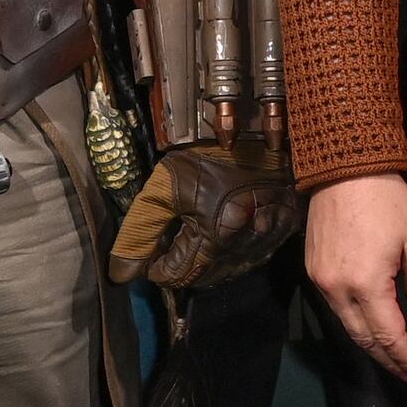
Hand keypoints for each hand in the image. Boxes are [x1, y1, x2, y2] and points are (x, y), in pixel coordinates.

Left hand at [112, 144, 303, 290]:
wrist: (253, 127)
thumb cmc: (204, 155)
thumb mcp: (162, 188)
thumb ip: (139, 233)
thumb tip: (121, 274)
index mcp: (213, 238)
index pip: (176, 276)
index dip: (156, 266)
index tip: (152, 249)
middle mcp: (244, 247)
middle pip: (204, 278)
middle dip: (182, 265)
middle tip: (172, 239)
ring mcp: (268, 240)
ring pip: (231, 270)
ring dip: (208, 262)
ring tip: (196, 236)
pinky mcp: (284, 229)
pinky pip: (256, 255)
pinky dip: (236, 252)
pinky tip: (225, 231)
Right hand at [305, 174, 406, 383]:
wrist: (344, 166)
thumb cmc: (389, 201)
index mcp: (367, 283)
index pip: (390, 336)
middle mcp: (337, 289)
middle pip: (365, 339)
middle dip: (389, 360)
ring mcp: (320, 281)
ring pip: (348, 326)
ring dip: (371, 345)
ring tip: (394, 356)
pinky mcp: (312, 271)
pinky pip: (336, 309)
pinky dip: (356, 323)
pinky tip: (372, 326)